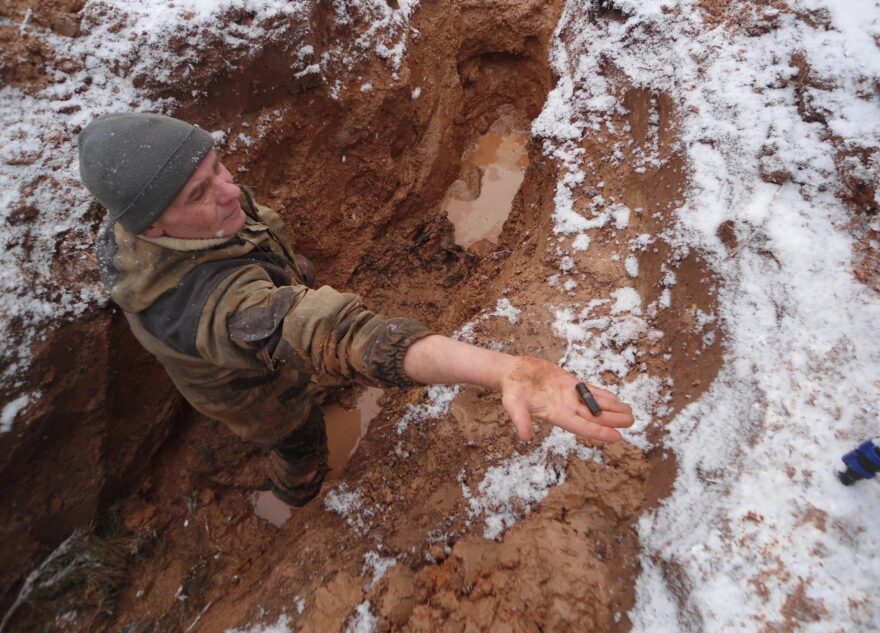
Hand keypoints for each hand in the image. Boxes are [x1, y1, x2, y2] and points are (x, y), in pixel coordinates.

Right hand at [498, 357, 634, 442]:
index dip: (599, 431)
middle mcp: (565, 407)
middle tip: (632, 422)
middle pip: (594, 416)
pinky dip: (602, 395)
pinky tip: (615, 398)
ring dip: (612, 408)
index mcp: (556, 414)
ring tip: (630, 413)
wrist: (511, 373)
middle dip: (613, 420)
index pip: (581, 426)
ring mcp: (568, 395)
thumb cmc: (511, 390)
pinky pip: (588, 390)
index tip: (617, 437)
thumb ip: (520, 419)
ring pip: (595, 404)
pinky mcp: (568, 383)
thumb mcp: (512, 404)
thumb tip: (525, 437)